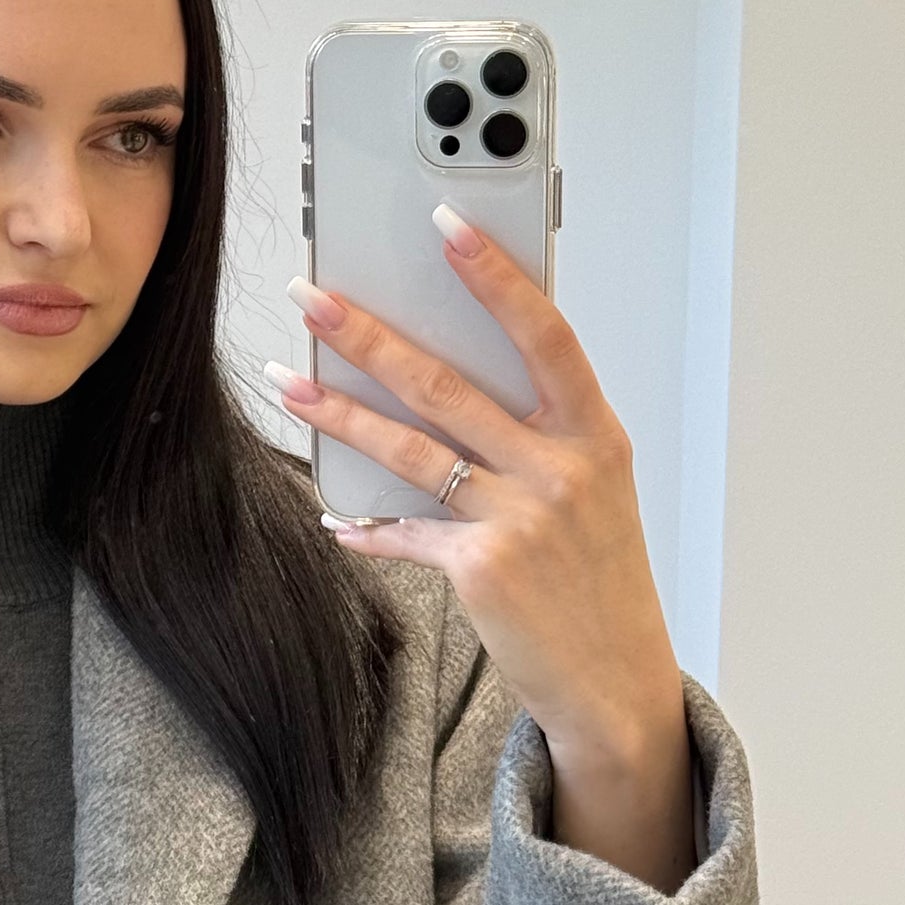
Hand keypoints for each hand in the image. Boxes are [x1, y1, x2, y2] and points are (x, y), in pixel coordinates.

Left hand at [265, 210, 694, 892]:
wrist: (616, 681)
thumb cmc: (598, 581)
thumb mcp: (591, 493)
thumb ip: (535, 436)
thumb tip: (448, 381)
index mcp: (594, 436)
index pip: (544, 334)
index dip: (495, 276)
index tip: (448, 223)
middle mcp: (562, 470)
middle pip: (448, 383)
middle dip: (370, 334)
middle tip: (315, 297)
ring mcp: (521, 520)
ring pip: (410, 448)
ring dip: (338, 412)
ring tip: (289, 379)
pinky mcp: (481, 570)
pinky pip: (404, 531)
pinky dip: (365, 524)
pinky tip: (332, 516)